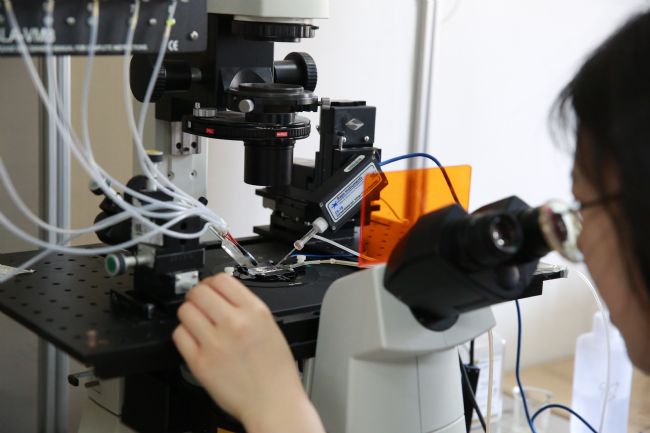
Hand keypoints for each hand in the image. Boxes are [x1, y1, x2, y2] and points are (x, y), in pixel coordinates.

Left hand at [172, 274, 324, 432]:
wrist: (273, 402)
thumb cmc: (275, 371)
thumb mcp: (270, 326)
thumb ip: (245, 307)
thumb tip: (221, 294)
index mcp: (255, 312)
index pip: (220, 279)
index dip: (211, 282)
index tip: (209, 289)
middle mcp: (235, 323)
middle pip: (199, 292)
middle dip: (196, 296)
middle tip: (200, 305)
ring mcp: (215, 343)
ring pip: (186, 311)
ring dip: (189, 315)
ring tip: (198, 324)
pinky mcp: (200, 363)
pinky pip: (179, 335)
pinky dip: (184, 335)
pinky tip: (195, 340)